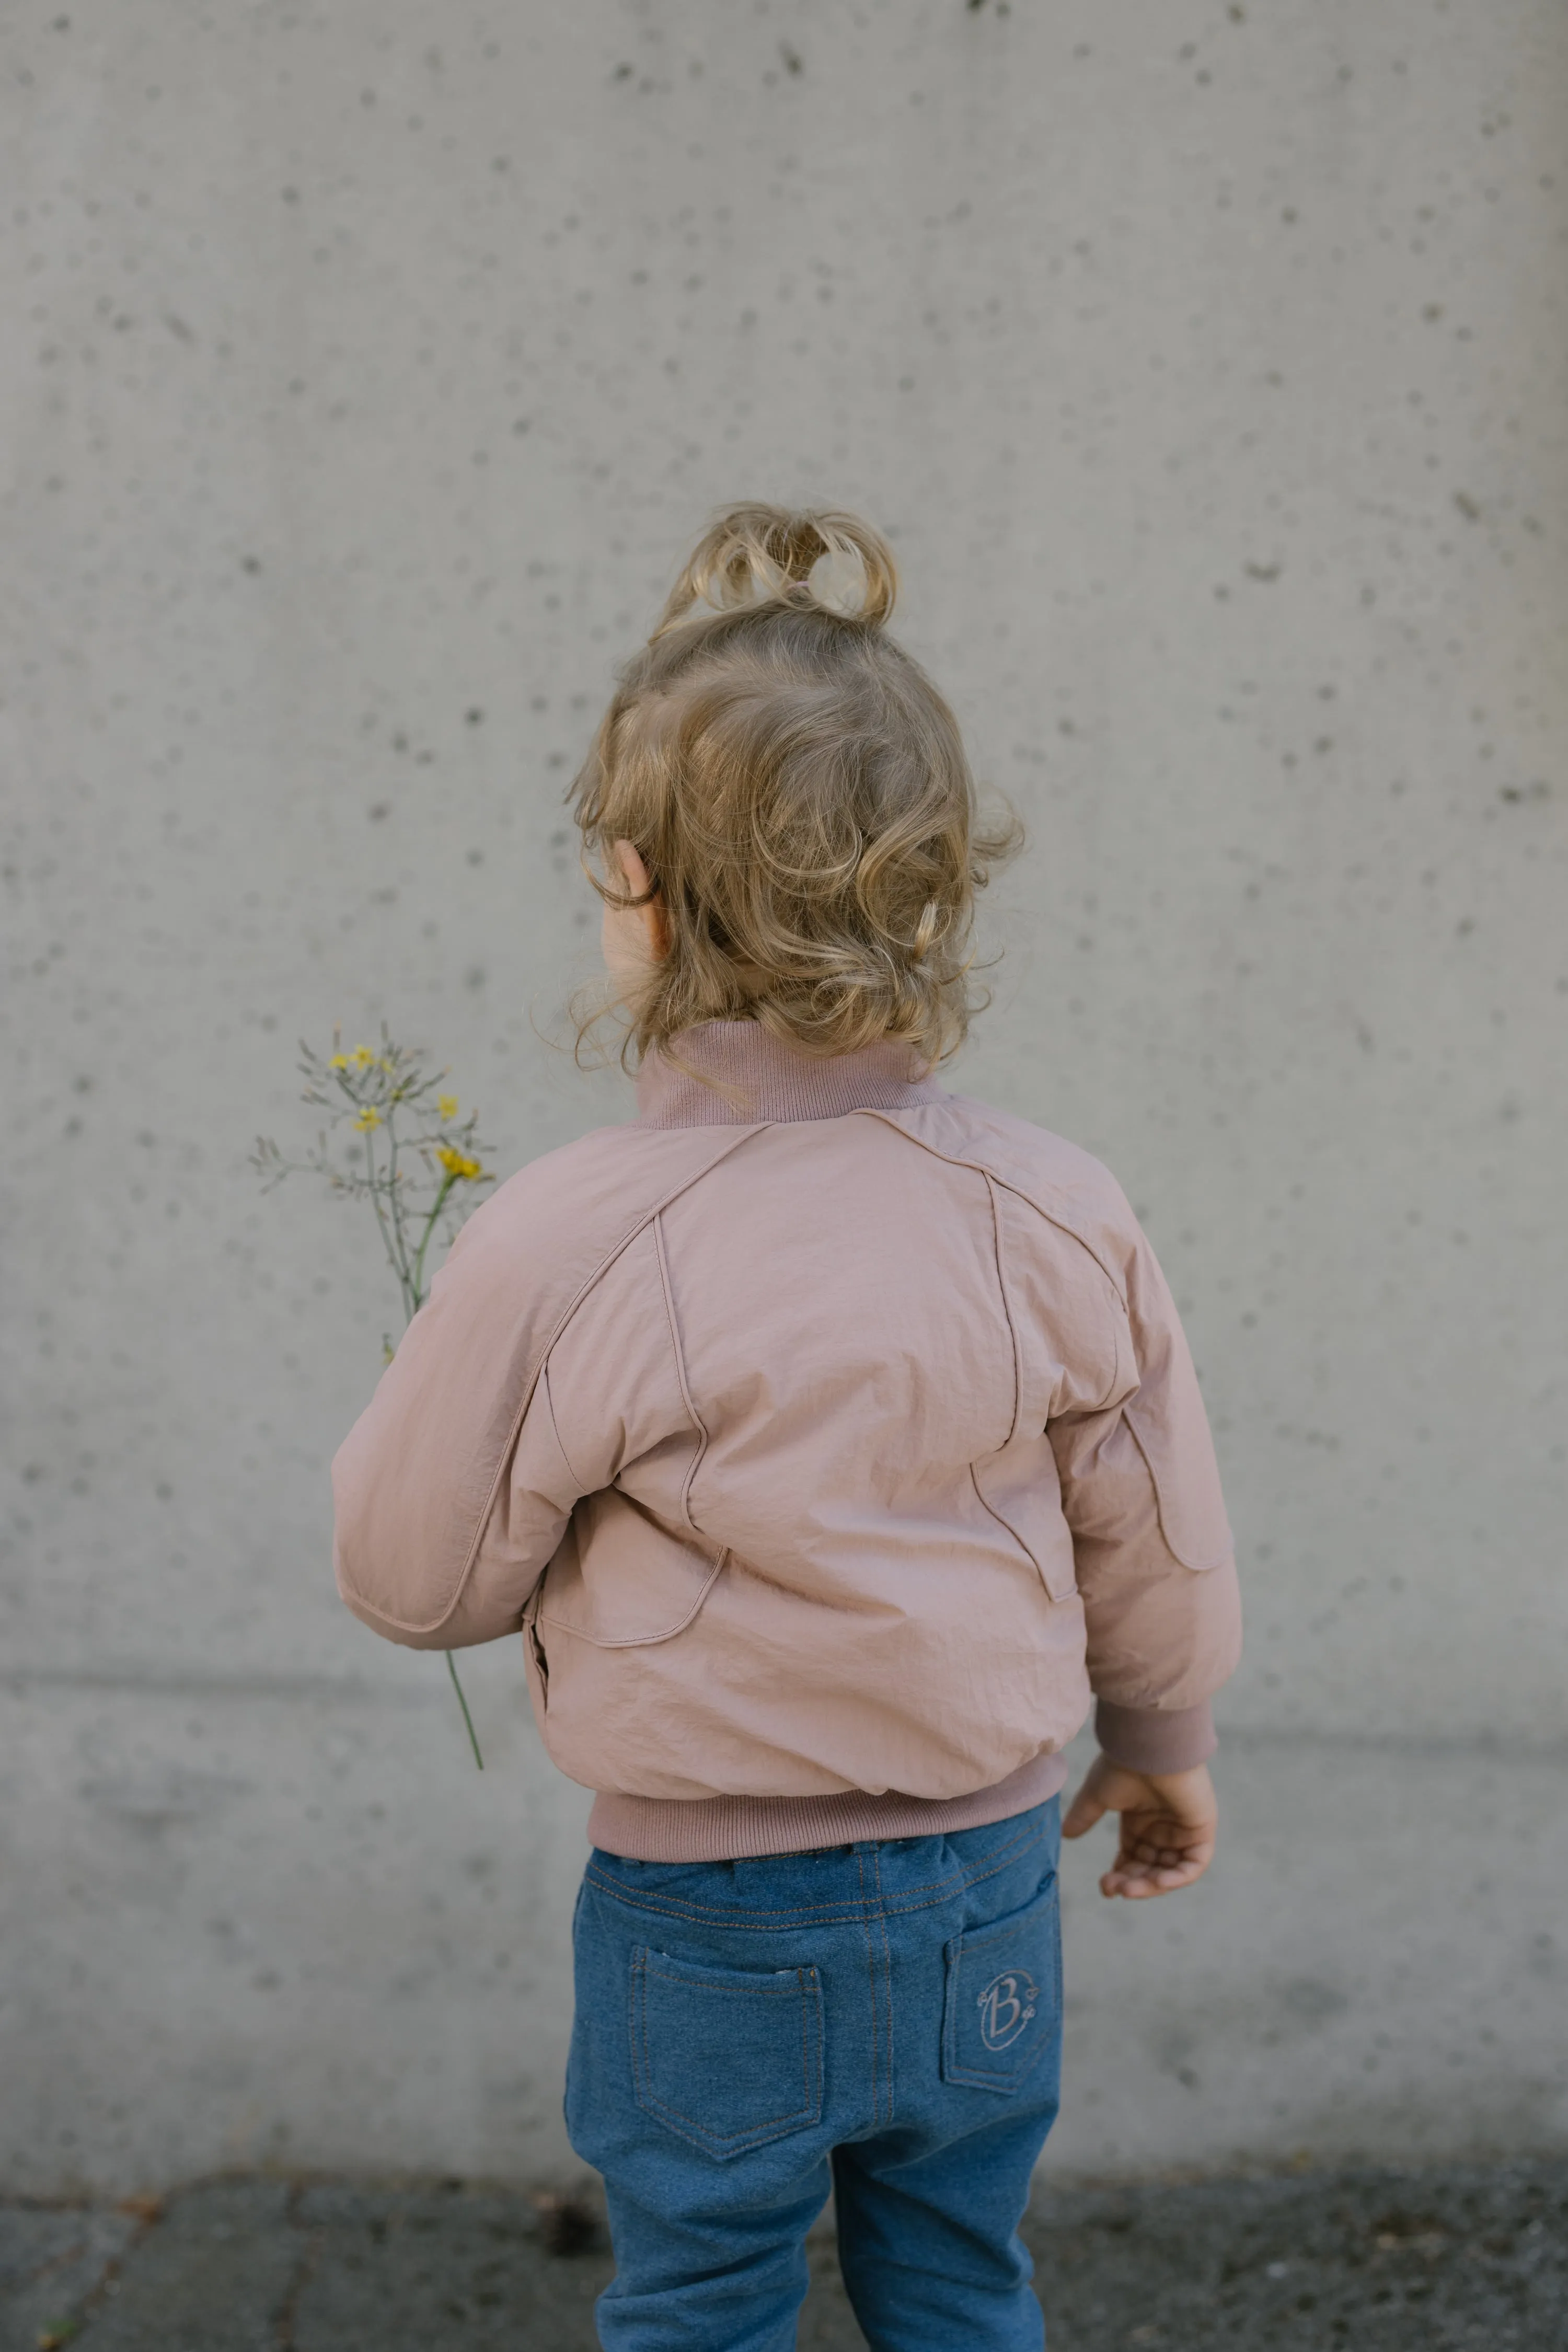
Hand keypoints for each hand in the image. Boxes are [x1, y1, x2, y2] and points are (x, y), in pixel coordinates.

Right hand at [1062, 1756, 1216, 1899]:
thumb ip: (1084, 1816)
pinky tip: (1156, 1883)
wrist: (1148, 1748)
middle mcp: (1162, 1827)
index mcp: (1140, 1819)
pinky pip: (1193, 1865)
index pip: (1133, 1858)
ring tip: (1129, 1889)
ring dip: (1150, 1885)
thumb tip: (1066, 1835)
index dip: (1120, 1875)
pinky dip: (1177, 1878)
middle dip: (1132, 1882)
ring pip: (1169, 1871)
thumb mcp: (1097, 1796)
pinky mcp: (1201, 1830)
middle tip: (1114, 1889)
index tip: (1105, 1887)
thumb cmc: (1123, 1766)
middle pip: (1149, 1868)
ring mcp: (1183, 1829)